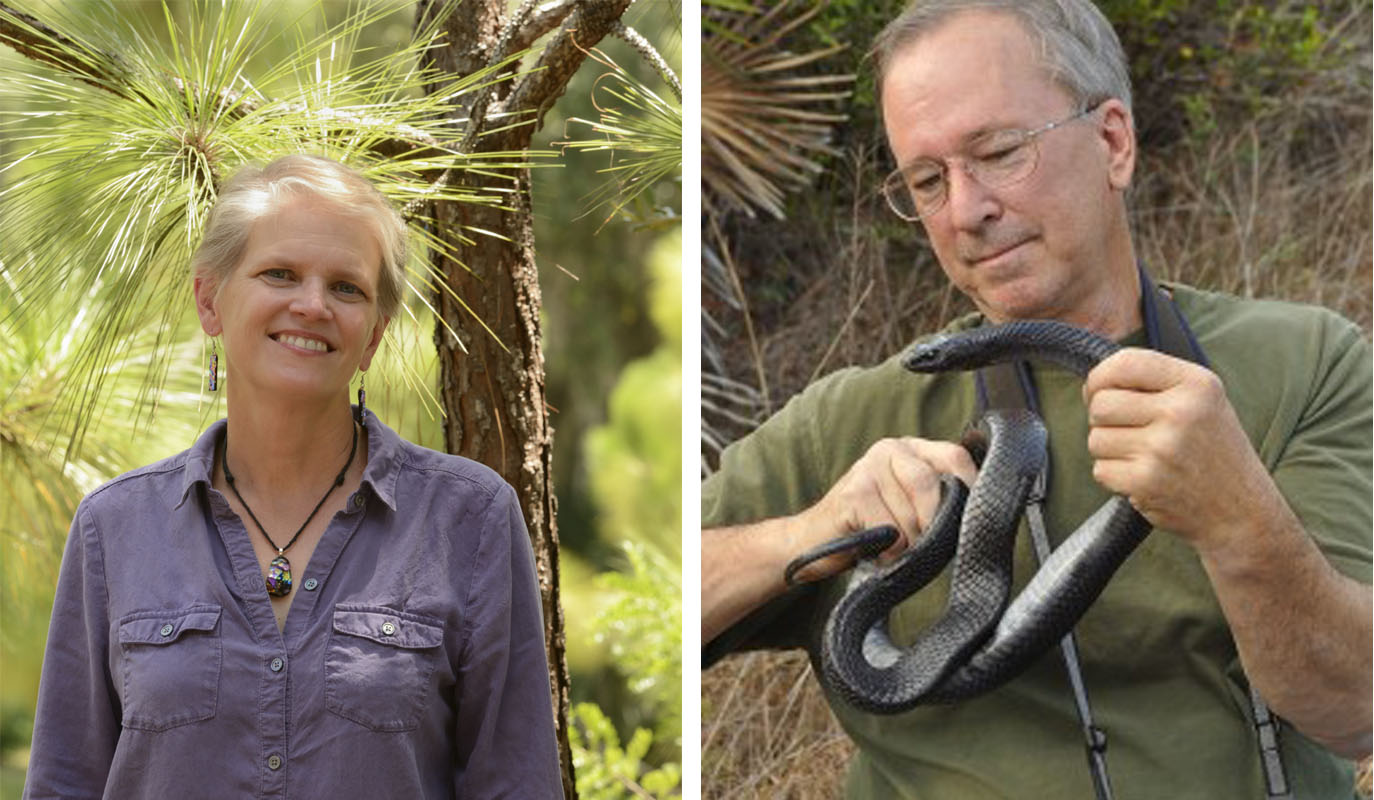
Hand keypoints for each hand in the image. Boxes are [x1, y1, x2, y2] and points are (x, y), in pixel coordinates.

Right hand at [788, 437, 977, 581]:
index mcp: (910, 449)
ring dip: (907, 545)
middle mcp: (890, 449)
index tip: (970, 521)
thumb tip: (976, 516)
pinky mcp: (853, 493)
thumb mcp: (909, 508)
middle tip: (917, 544)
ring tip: (890, 546)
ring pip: (913, 516)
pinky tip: (874, 549)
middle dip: (930, 526)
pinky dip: (888, 551)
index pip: (956, 458)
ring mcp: (868, 468)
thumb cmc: (869, 530)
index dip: (969, 490)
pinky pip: (891, 530)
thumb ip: (938, 500)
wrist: (811, 545)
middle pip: (932, 487)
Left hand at [1082, 348, 1278, 551]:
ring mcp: (1162, 448)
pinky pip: (1101, 469)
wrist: (1242, 512)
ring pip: (1096, 438)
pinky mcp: (1146, 481)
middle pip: (1101, 403)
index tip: (1099, 392)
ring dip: (1110, 450)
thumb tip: (1094, 382)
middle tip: (1128, 431)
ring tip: (1143, 457)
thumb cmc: (1214, 452)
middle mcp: (1181, 412)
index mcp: (1196, 384)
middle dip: (1103, 419)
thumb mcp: (1204, 402)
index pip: (1125, 363)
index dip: (1100, 378)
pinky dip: (1115, 476)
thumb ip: (1156, 383)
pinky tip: (1143, 477)